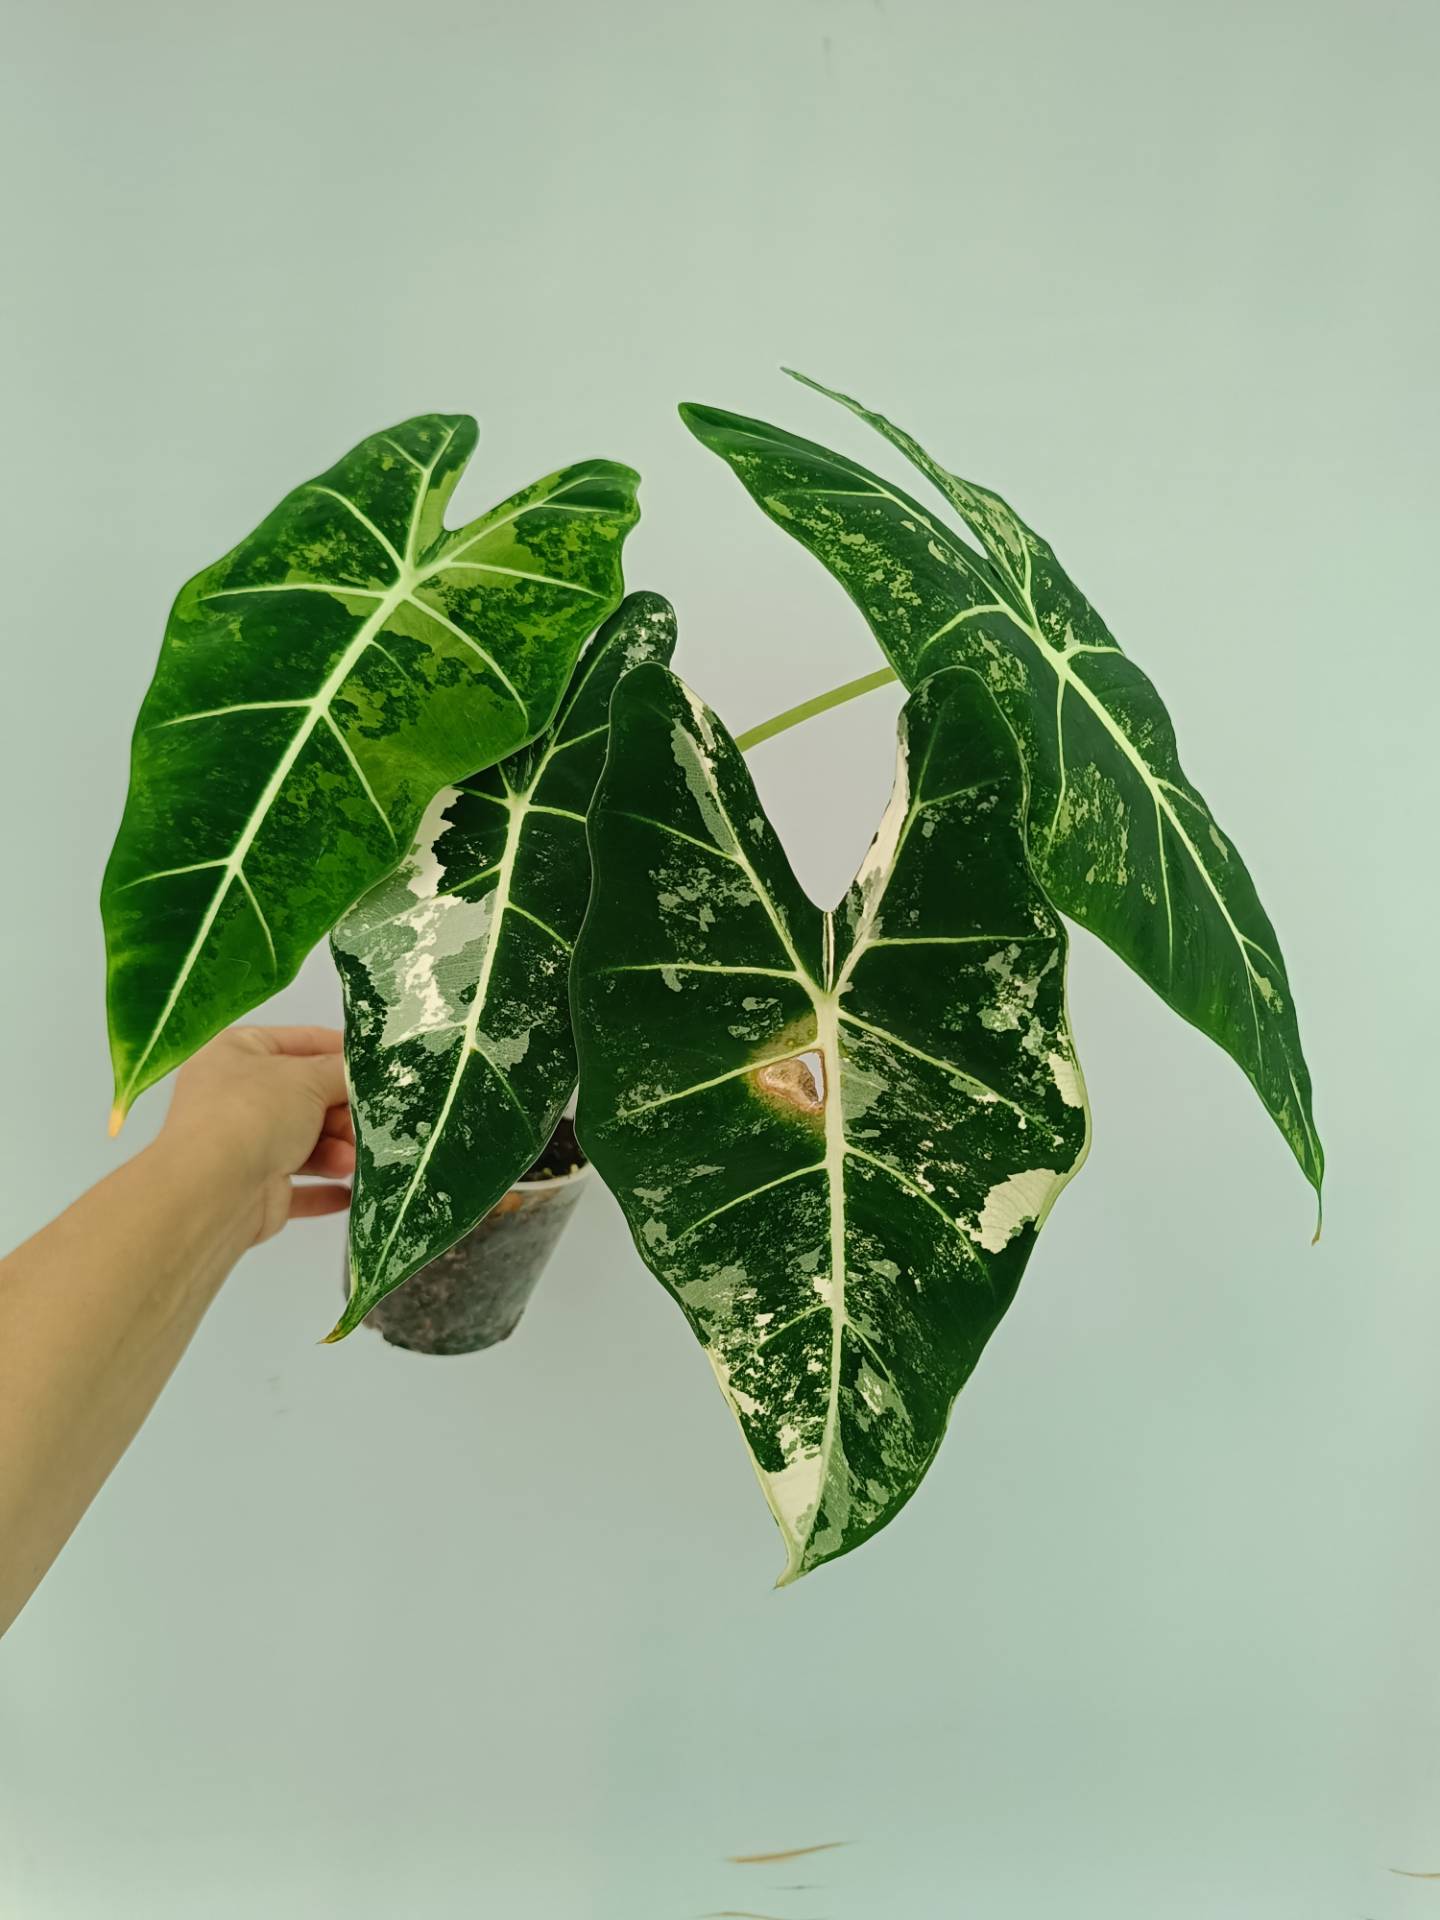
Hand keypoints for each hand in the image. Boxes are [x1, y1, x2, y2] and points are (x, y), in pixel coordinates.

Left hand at [159, 1026, 355, 1247]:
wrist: (212, 1192)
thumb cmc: (255, 1114)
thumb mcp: (308, 1078)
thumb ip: (343, 1073)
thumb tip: (366, 1072)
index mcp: (238, 1053)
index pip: (300, 1042)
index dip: (341, 1052)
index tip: (381, 1065)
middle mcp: (237, 1096)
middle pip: (307, 1097)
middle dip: (344, 1112)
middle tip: (370, 1124)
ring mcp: (245, 1145)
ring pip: (307, 1142)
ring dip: (338, 1150)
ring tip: (353, 1161)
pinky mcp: (257, 1190)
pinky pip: (300, 1186)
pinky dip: (327, 1189)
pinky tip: (351, 1192)